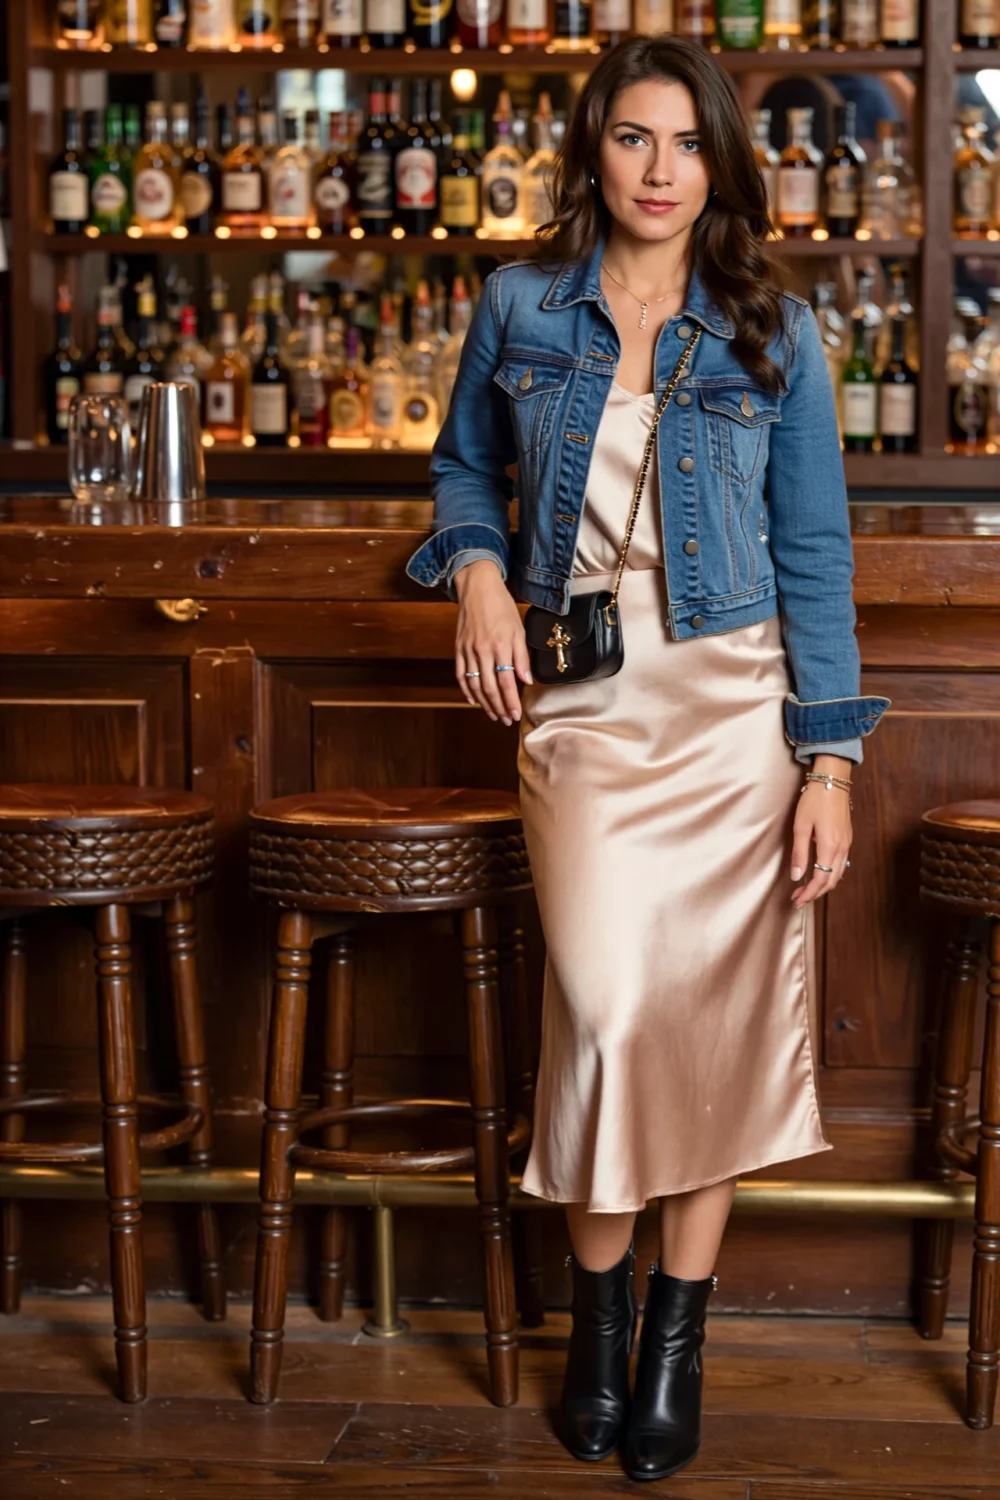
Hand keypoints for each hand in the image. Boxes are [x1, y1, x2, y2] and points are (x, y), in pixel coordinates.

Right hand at [454, 559, 531, 726]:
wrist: (477, 588)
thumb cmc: (501, 607)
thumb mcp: (518, 630)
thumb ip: (522, 657)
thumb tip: (526, 681)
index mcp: (501, 646)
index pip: (506, 682)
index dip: (511, 701)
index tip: (516, 715)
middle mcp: (483, 651)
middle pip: (490, 688)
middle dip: (499, 707)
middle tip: (506, 720)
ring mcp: (468, 650)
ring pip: (475, 685)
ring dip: (484, 703)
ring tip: (493, 715)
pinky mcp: (458, 648)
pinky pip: (461, 675)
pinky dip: (467, 690)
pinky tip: (474, 700)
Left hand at [789, 759, 852, 907]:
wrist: (833, 781)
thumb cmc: (814, 800)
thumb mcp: (801, 826)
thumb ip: (799, 853)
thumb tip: (797, 877)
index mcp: (829, 846)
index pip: (820, 879)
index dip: (808, 893)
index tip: (796, 901)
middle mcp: (842, 848)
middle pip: (831, 881)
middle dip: (814, 893)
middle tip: (798, 899)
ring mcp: (847, 844)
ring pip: (838, 874)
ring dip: (823, 885)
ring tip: (806, 889)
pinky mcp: (847, 839)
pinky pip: (841, 864)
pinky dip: (830, 875)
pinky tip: (819, 874)